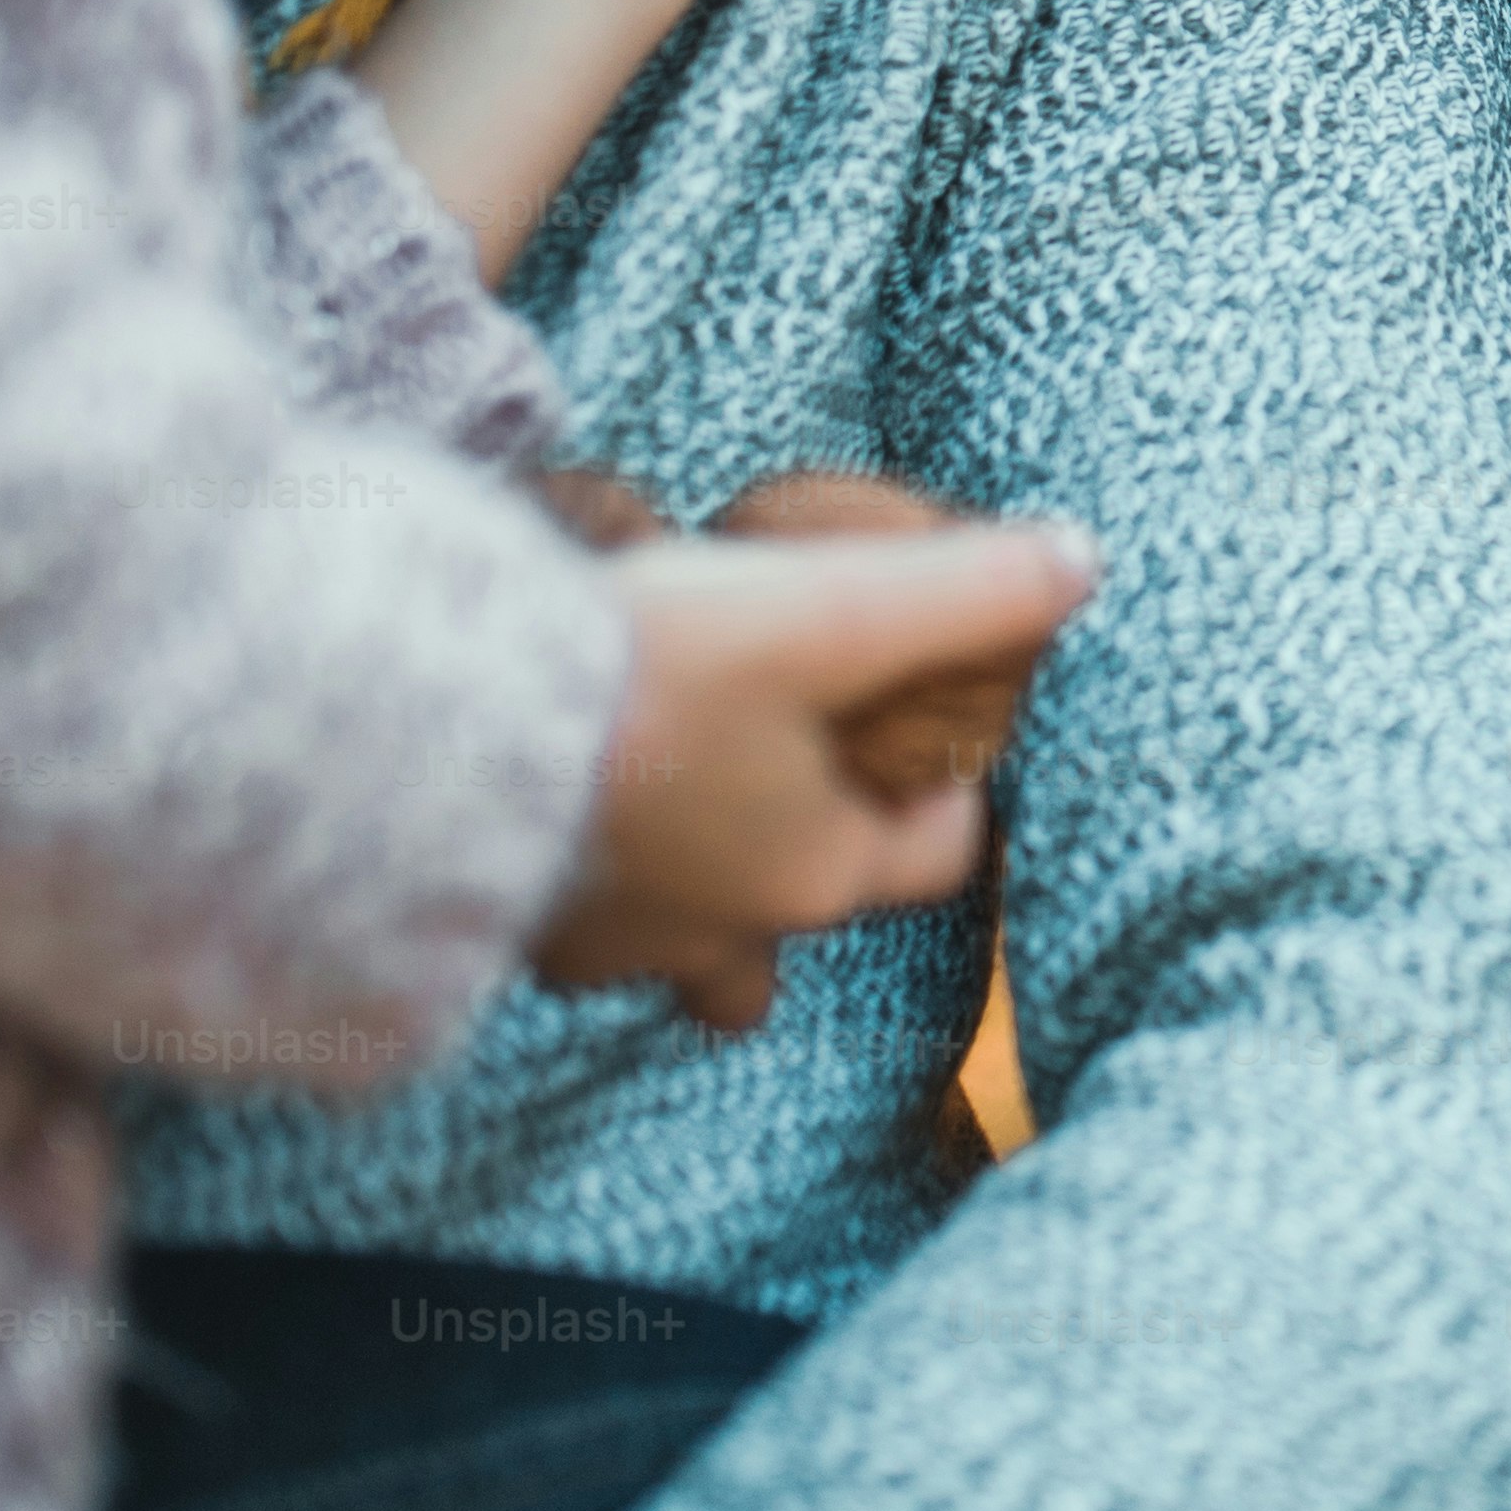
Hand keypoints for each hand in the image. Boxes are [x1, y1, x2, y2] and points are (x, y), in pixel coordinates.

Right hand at [532, 520, 1093, 1032]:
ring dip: (688, 892)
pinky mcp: (506, 920)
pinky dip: (583, 876)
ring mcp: (606, 942)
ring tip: (676, 807)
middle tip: (792, 791)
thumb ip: (964, 590)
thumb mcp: (828, 613)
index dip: (951, 784)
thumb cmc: (645, 679)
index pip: (938, 849)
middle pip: (792, 938)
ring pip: (675, 947)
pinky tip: (560, 808)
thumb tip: (1080, 563)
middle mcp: (716, 933)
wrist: (430, 737)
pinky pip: (570, 923)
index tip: (931, 722)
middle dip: (803, 873)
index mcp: (814, 869)